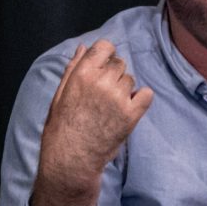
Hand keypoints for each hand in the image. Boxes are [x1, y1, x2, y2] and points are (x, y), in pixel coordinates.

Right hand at [30, 40, 153, 205]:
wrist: (71, 159)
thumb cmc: (62, 127)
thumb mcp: (60, 94)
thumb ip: (73, 68)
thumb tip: (83, 47)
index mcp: (83, 74)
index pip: (105, 46)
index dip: (105, 56)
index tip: (101, 68)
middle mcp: (102, 82)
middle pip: (119, 63)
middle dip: (113, 73)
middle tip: (103, 93)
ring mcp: (119, 98)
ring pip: (130, 79)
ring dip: (124, 88)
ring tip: (110, 105)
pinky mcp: (131, 115)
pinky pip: (146, 94)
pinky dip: (140, 97)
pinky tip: (129, 106)